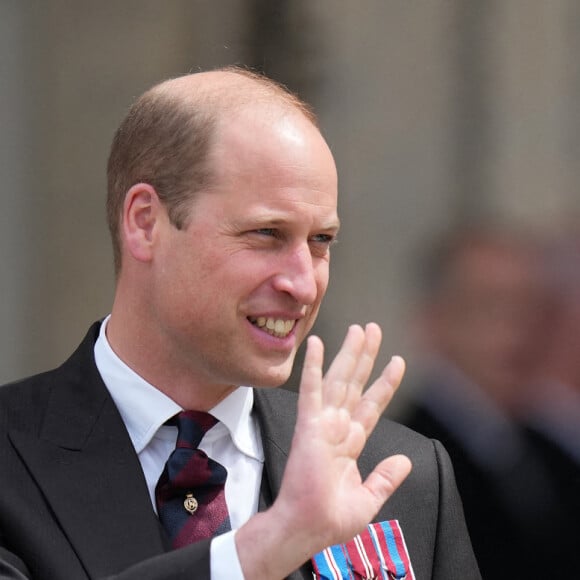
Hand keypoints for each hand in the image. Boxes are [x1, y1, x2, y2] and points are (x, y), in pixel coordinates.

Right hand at [237, 323, 410, 578]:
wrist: (307, 529)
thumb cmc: (330, 518)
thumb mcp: (369, 498)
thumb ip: (386, 477)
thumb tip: (404, 461)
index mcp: (351, 442)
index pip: (372, 404)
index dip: (385, 382)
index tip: (397, 361)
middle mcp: (338, 427)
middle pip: (356, 383)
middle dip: (365, 356)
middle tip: (372, 329)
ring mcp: (323, 424)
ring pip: (340, 380)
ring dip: (350, 354)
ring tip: (359, 330)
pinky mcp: (309, 426)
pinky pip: (312, 390)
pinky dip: (314, 367)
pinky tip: (318, 345)